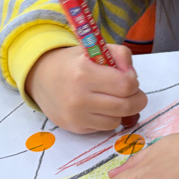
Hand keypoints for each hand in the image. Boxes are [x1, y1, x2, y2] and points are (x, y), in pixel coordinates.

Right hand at [25, 44, 146, 133]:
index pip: (126, 85)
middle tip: (133, 93)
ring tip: (113, 99)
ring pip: (117, 120)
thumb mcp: (95, 49)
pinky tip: (100, 108)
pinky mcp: (76, 128)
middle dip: (136, 100)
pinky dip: (108, 119)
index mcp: (85, 73)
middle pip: (126, 106)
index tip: (129, 78)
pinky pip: (104, 128)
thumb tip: (133, 76)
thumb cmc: (73, 63)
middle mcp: (79, 97)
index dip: (133, 82)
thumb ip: (120, 54)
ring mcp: (76, 116)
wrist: (41, 78)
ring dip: (121, 111)